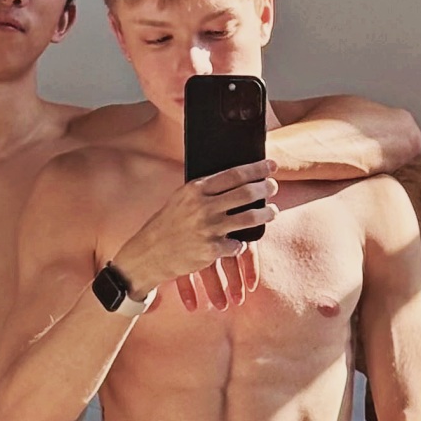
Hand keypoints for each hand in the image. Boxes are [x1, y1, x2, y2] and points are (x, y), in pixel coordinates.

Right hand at [116, 161, 277, 311]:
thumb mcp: (180, 199)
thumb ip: (204, 190)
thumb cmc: (166, 225)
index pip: (234, 174)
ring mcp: (208, 229)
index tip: (272, 166)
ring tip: (272, 212)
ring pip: (249, 218)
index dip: (257, 169)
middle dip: (266, 188)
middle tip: (273, 187)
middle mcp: (203, 207)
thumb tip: (233, 179)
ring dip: (266, 214)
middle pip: (246, 193)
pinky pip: (238, 245)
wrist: (147, 254)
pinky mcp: (211, 250)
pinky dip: (242, 244)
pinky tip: (240, 242)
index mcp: (195, 189)